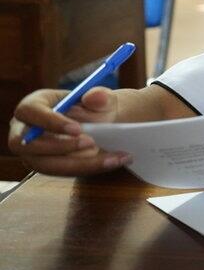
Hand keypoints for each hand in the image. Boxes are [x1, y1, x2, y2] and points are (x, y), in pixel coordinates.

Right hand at [8, 87, 130, 175]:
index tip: (77, 129)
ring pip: (46, 165)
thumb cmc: (93, 107)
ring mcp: (31, 152)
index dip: (50, 122)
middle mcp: (24, 131)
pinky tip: (113, 162)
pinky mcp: (45, 166)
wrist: (99, 124)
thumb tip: (96, 97)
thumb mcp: (100, 98)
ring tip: (111, 157)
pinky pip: (62, 173)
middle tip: (93, 143)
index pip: (29, 112)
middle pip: (29, 145)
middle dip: (62, 147)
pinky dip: (88, 169)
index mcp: (32, 106)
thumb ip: (100, 96)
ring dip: (79, 164)